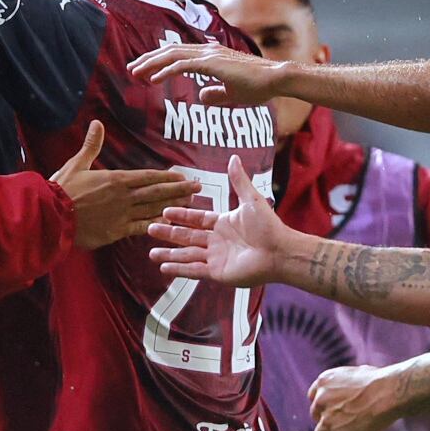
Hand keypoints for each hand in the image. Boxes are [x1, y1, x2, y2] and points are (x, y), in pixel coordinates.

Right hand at [49, 125, 195, 249]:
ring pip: (153, 209)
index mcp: (116, 179)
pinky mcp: (116, 231)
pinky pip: (141, 228)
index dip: (167, 177)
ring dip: (173, 206)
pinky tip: (170, 224)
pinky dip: (156, 225)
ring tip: (190, 204)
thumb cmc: (61, 189)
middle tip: (198, 187)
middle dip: (179, 189)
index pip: (148, 176)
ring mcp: (122, 215)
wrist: (50, 215)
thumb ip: (91, 145)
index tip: (183, 176)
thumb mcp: (76, 163)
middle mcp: (123, 197)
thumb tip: (96, 123)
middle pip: (157, 192)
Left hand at [127, 41, 289, 107]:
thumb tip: (202, 96)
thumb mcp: (233, 94)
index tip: (144, 71)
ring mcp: (210, 55)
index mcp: (211, 56)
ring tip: (136, 72)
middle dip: (148, 59)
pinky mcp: (213, 64)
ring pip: (172, 55)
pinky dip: (166, 71)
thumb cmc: (259, 86)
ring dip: (151, 63)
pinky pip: (183, 66)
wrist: (276, 79)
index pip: (178, 54)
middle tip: (131, 69)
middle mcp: (207, 51)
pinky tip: (153, 79)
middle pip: (170, 51)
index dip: (159, 61)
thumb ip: (216, 94)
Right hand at [148, 155, 297, 283]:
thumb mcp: (251, 200)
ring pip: (187, 255)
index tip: (164, 210)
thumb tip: (233, 157)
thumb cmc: (268, 227)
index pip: (196, 219)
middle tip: (149, 229)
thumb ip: (239, 181)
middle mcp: (217, 241)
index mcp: (223, 224)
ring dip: (169, 254)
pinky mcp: (217, 273)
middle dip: (168, 233)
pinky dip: (179, 269)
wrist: (279, 251)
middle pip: (187, 237)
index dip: (181, 215)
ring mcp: (216, 258)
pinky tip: (164, 268)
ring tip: (151, 253)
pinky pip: (194, 270)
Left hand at [309, 363, 404, 430]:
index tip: (335, 412)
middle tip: (349, 426)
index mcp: (324, 382)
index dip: (325, 407)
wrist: (388, 393)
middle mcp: (320, 400)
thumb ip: (347, 384)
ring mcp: (326, 420)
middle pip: (317, 417)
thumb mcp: (357, 372)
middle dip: (330, 422)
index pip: (314, 398)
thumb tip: (352, 389)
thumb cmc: (381, 381)